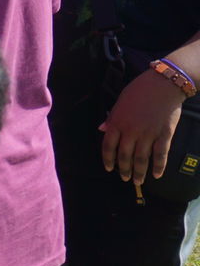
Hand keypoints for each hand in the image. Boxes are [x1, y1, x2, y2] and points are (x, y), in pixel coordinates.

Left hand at [101, 69, 185, 186]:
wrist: (163, 85)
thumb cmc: (139, 90)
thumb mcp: (119, 102)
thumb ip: (111, 118)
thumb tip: (101, 129)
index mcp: (117, 122)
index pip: (108, 146)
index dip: (108, 159)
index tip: (108, 168)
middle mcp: (131, 131)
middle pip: (125, 156)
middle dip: (123, 170)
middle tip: (124, 178)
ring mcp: (148, 134)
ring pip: (141, 159)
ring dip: (139, 172)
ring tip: (137, 181)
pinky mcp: (164, 135)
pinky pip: (160, 155)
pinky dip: (159, 166)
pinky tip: (157, 175)